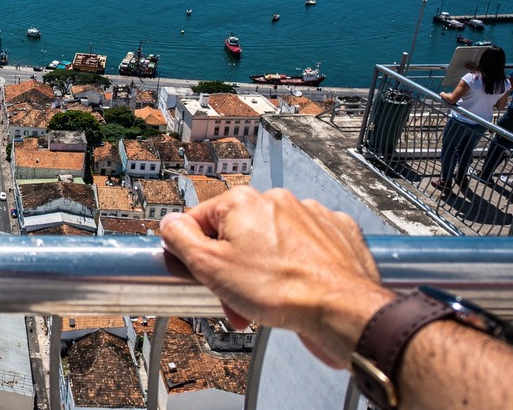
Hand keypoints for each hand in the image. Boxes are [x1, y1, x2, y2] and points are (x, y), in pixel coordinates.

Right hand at [159, 187, 392, 367]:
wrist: (342, 310)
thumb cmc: (282, 291)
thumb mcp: (210, 267)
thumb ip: (181, 239)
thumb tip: (170, 224)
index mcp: (243, 202)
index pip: (200, 220)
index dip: (196, 254)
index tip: (202, 274)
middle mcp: (277, 201)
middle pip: (237, 234)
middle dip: (231, 268)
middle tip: (233, 298)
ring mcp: (310, 215)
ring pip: (271, 242)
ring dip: (262, 270)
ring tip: (265, 302)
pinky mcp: (336, 233)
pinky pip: (305, 248)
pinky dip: (297, 266)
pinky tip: (295, 288)